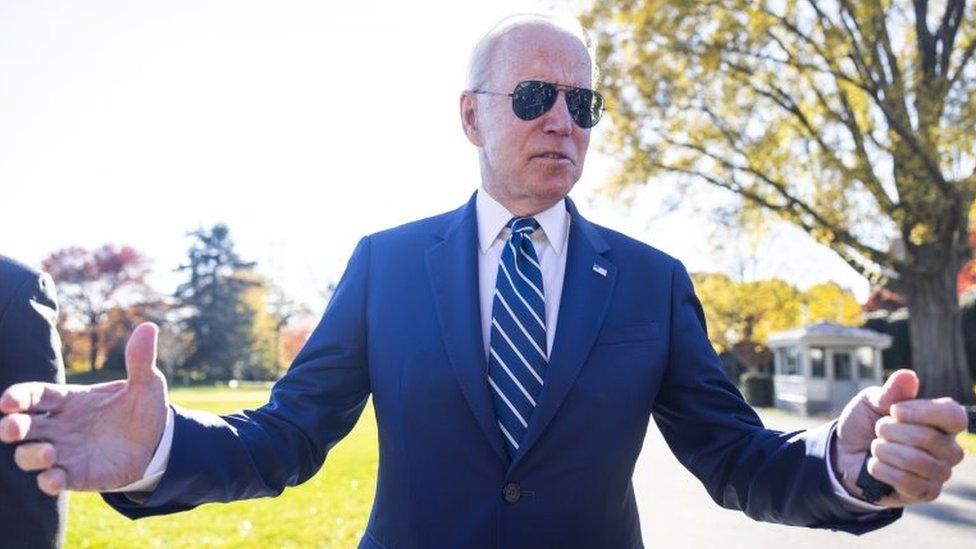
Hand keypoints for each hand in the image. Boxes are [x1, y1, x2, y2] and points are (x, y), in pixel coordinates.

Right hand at [0, 323, 167, 495]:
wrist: (157, 442)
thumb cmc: (142, 408)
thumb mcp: (146, 384)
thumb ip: (141, 360)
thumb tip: (148, 327)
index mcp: (69, 399)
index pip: (35, 395)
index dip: (18, 397)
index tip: (9, 401)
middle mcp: (59, 426)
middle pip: (21, 426)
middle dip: (11, 427)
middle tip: (12, 427)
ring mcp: (64, 452)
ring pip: (28, 456)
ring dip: (30, 455)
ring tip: (49, 452)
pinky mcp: (75, 475)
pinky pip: (52, 481)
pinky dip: (49, 482)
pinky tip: (56, 479)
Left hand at [832, 369, 966, 506]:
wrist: (844, 453)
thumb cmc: (864, 424)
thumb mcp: (871, 402)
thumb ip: (890, 392)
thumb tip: (907, 376)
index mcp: (941, 421)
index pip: (954, 415)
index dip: (924, 412)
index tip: (894, 411)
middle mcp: (948, 447)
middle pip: (930, 439)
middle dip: (892, 432)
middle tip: (878, 430)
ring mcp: (939, 472)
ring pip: (918, 462)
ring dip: (886, 451)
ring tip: (875, 447)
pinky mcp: (925, 493)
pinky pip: (909, 483)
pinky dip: (883, 470)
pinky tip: (874, 465)